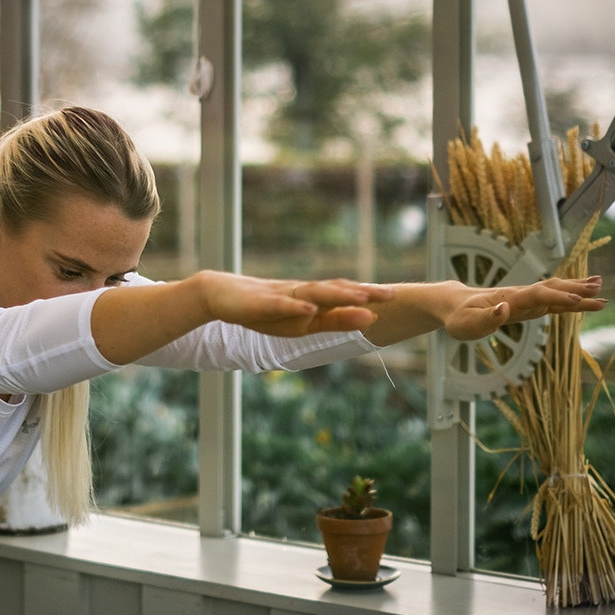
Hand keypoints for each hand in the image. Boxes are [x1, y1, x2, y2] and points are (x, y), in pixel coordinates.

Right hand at [197, 271, 394, 336]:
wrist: (219, 295)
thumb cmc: (261, 310)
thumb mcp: (299, 323)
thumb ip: (329, 321)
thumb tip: (367, 319)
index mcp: (310, 301)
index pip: (344, 296)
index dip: (369, 296)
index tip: (395, 296)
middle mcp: (300, 294)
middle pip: (336, 291)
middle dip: (363, 293)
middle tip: (391, 294)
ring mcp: (281, 295)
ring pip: (314, 294)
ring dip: (338, 296)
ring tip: (360, 297)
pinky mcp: (260, 302)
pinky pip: (281, 304)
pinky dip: (296, 306)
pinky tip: (310, 309)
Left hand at [443, 276, 606, 341]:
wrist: (453, 304)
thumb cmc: (458, 317)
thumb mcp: (466, 324)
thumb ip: (486, 318)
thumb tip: (504, 309)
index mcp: (507, 299)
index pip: (536, 295)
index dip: (556, 298)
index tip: (578, 300)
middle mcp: (519, 296)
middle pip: (550, 289)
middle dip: (574, 290)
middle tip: (600, 290)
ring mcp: (524, 299)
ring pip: (554, 291)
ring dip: (576, 289)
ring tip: (600, 287)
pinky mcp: (526, 306)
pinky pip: (551, 300)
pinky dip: (569, 297)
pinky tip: (585, 295)